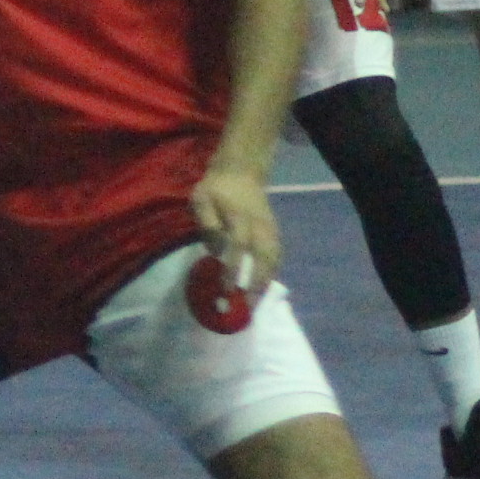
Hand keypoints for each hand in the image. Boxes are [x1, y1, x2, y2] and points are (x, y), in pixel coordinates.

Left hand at [187, 167, 283, 294]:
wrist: (241, 172)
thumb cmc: (215, 189)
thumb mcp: (201, 199)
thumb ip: (207, 224)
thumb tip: (214, 252)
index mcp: (239, 218)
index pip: (239, 248)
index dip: (234, 270)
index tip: (226, 290)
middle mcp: (259, 226)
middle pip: (264, 258)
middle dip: (256, 284)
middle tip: (246, 307)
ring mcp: (270, 229)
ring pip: (274, 259)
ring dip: (267, 282)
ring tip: (256, 303)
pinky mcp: (274, 232)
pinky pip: (278, 255)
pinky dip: (273, 273)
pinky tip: (264, 287)